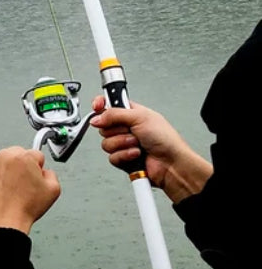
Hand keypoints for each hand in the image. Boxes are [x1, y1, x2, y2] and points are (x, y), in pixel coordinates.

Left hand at [0, 146, 60, 233]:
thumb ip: (51, 174)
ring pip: (4, 160)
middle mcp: (6, 155)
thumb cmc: (26, 207)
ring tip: (10, 188)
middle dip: (22, 166)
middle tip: (22, 184)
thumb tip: (44, 171)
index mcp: (25, 157)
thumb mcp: (53, 190)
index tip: (34, 178)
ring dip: (8, 169)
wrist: (4, 220)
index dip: (38, 168)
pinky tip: (0, 188)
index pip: (36, 155)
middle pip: (19, 154)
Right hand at [90, 96, 212, 202]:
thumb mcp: (140, 117)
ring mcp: (124, 144)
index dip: (100, 105)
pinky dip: (125, 156)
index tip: (97, 107)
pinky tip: (136, 154)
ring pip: (106, 143)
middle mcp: (126, 128)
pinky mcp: (123, 159)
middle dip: (117, 130)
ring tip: (137, 144)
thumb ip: (114, 114)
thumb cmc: (165, 139)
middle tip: (131, 131)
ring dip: (123, 144)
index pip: (108, 104)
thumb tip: (96, 117)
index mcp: (130, 113)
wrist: (172, 164)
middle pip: (104, 126)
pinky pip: (112, 157)